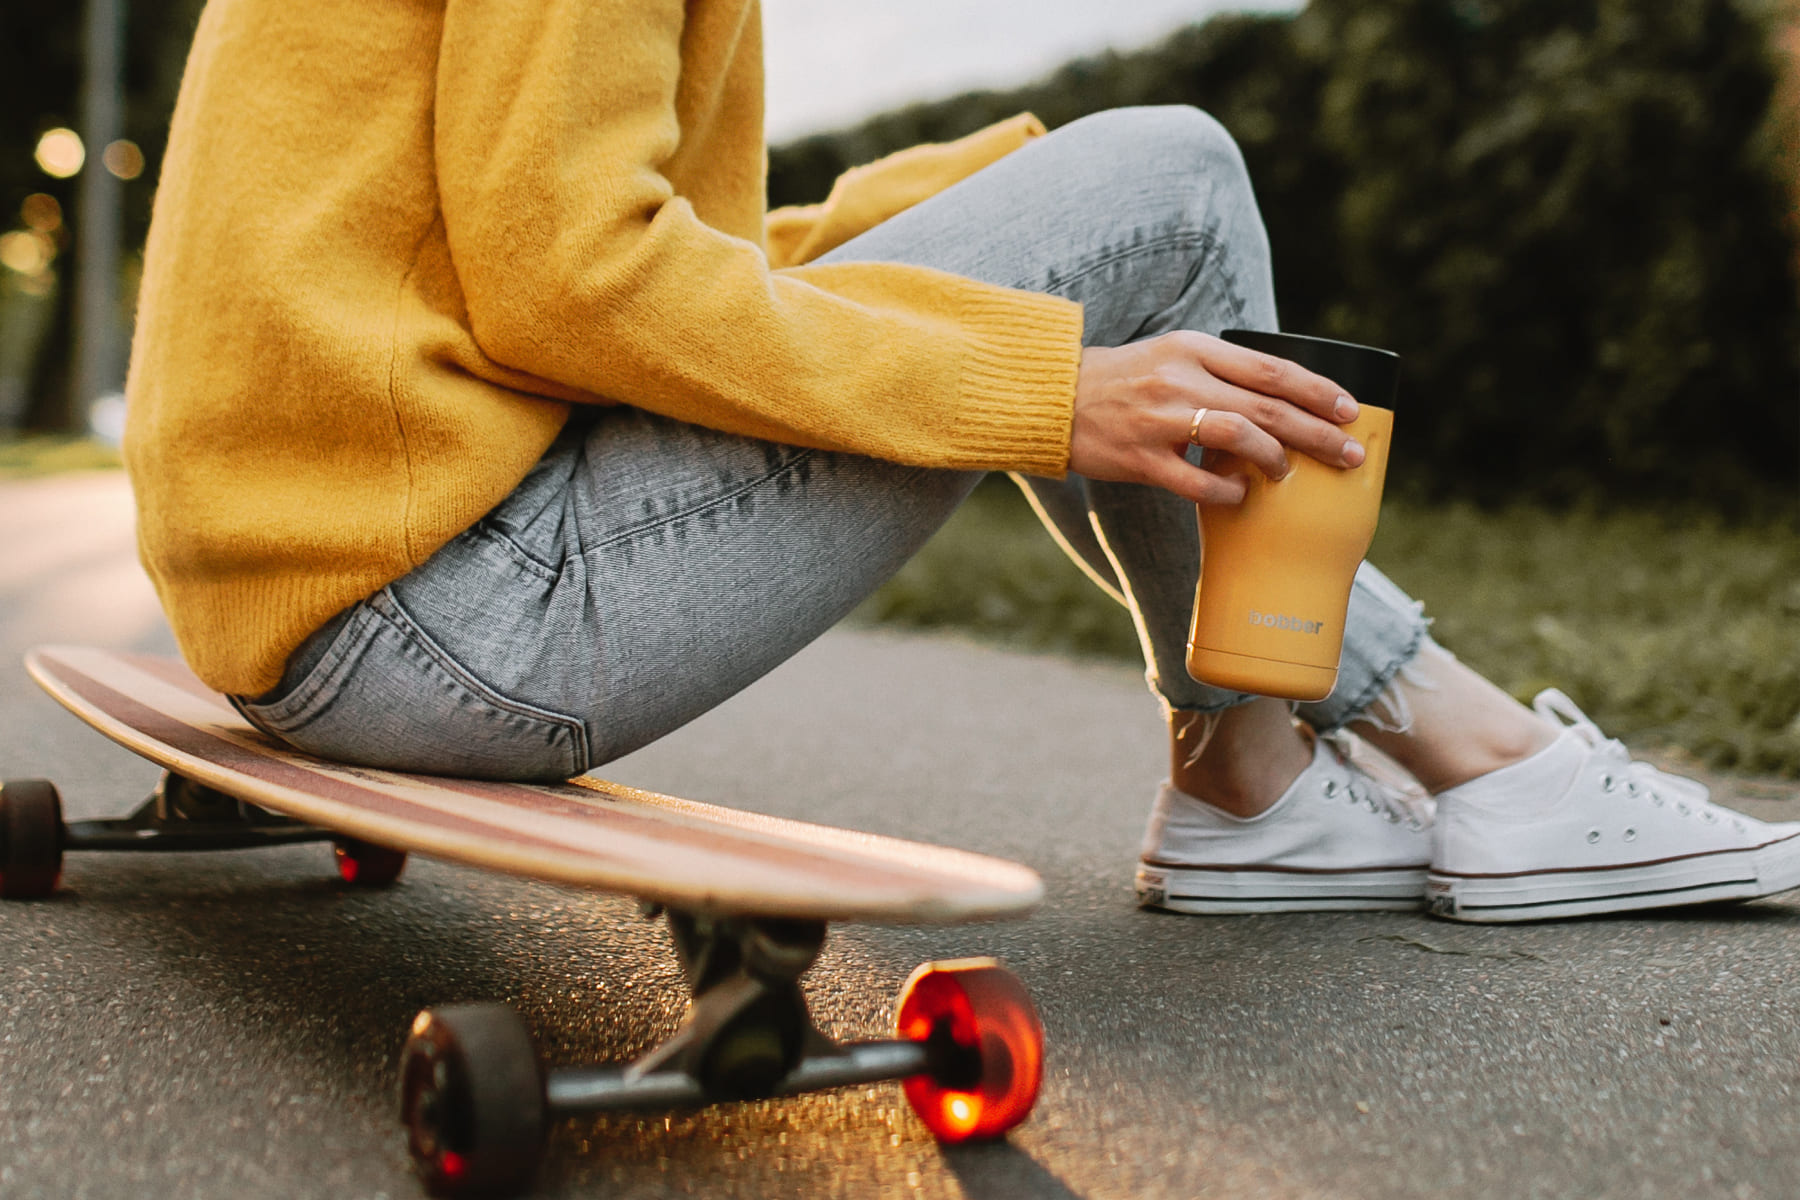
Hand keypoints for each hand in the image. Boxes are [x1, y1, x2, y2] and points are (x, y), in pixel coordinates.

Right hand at [1068, 331, 1365, 504]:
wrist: (1054, 398)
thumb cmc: (1122, 380)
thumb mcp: (1172, 355)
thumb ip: (1221, 369)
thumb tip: (1282, 396)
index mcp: (1194, 348)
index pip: (1271, 369)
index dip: (1317, 391)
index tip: (1349, 410)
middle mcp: (1181, 379)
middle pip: (1268, 405)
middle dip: (1317, 432)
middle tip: (1349, 453)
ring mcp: (1159, 419)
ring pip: (1239, 437)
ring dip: (1276, 457)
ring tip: (1288, 472)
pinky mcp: (1140, 458)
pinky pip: (1198, 482)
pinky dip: (1228, 490)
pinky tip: (1240, 493)